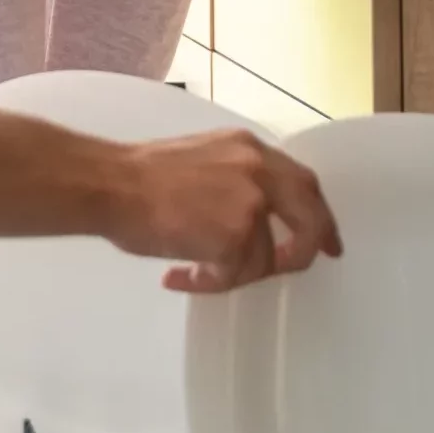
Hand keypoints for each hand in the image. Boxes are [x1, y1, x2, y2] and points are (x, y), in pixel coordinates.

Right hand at [107, 131, 341, 294]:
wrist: (110, 185)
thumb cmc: (137, 176)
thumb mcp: (202, 158)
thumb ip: (235, 177)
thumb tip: (250, 214)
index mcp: (249, 149)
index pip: (301, 182)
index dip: (317, 213)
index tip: (323, 236)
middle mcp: (258, 171)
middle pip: (308, 216)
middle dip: (310, 246)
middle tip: (310, 263)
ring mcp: (250, 205)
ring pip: (263, 259)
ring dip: (230, 274)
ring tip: (192, 271)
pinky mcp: (235, 238)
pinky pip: (233, 276)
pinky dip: (207, 283)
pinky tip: (177, 277)